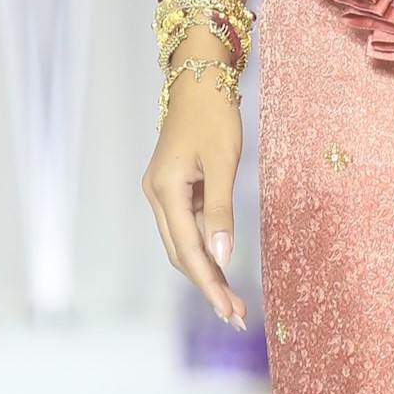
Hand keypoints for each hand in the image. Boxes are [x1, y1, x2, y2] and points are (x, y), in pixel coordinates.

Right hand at [142, 43, 247, 326]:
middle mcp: (156, 196)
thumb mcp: (224, 162)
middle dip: (207, 286)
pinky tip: (222, 265)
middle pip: (180, 255)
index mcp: (165, 190)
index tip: (231, 311)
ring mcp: (161, 192)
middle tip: (236, 315)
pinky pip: (185, 227)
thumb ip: (222, 211)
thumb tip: (223, 258)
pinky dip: (203, 249)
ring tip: (232, 300)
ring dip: (205, 272)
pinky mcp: (171, 187)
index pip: (188, 251)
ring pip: (180, 244)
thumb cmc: (214, 115)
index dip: (210, 284)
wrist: (198, 78)